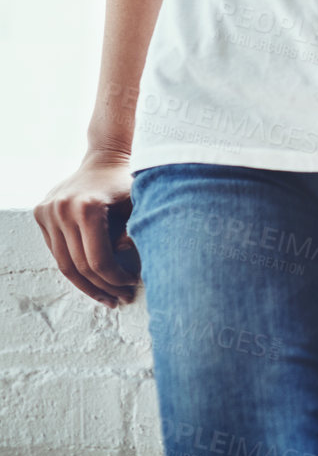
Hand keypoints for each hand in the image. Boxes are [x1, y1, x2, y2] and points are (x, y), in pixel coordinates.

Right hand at [33, 150, 140, 308]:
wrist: (107, 156)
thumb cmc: (128, 183)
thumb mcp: (139, 207)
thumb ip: (133, 238)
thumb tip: (123, 274)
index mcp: (88, 206)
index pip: (98, 260)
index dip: (115, 279)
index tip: (131, 286)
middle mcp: (63, 208)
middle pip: (80, 265)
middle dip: (103, 287)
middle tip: (121, 299)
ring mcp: (49, 210)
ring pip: (64, 263)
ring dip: (86, 285)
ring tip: (107, 296)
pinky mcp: (41, 212)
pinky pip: (57, 250)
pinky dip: (73, 267)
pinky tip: (91, 278)